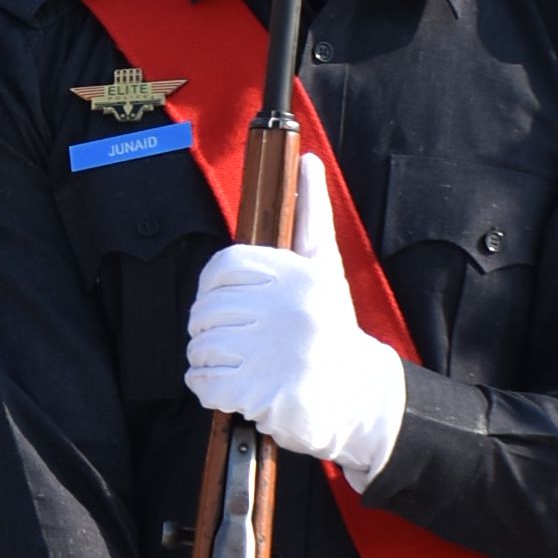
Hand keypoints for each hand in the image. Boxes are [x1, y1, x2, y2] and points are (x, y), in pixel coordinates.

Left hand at [185, 152, 405, 486]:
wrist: (356, 397)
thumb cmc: (331, 328)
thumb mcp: (325, 267)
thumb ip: (312, 214)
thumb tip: (308, 161)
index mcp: (298, 275)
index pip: (222, 267)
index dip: (214, 288)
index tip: (226, 304)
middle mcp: (287, 310)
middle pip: (206, 310)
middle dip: (211, 329)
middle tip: (237, 342)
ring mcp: (272, 353)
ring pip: (201, 347)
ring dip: (209, 360)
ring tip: (240, 364)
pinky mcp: (258, 392)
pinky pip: (202, 383)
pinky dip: (208, 389)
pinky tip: (233, 387)